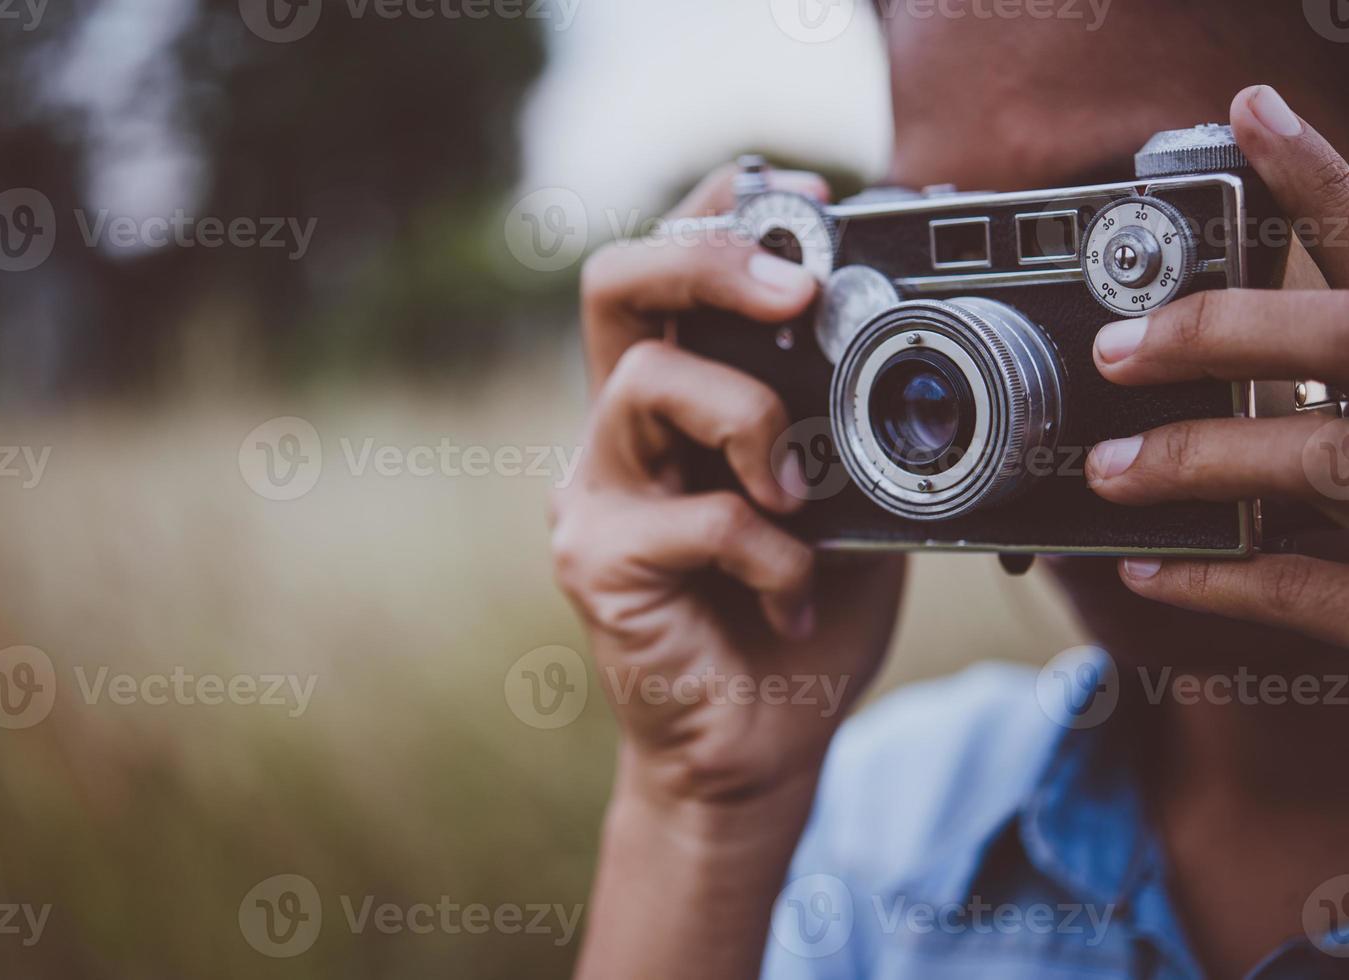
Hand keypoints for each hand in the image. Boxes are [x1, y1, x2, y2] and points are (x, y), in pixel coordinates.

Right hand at [552, 165, 905, 809]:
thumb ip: (848, 427)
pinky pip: (693, 518)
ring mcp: (597, 493)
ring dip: (748, 419)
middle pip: (616, 286)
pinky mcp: (596, 562)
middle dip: (708, 259)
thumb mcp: (846, 499)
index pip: (668, 272)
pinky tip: (793, 598)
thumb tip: (918, 346)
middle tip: (794, 288)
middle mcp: (621, 432)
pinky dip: (768, 552)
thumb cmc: (800, 615)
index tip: (806, 197)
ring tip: (796, 490)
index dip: (719, 213)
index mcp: (678, 402)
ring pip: (646, 386)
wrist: (755, 745)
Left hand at [1084, 85, 1348, 648]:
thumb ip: (1347, 326)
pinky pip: (1311, 588)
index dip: (1318, 175)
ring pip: (1313, 459)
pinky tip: (1152, 570)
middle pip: (1338, 342)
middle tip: (1117, 348)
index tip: (1248, 113)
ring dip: (1197, 459)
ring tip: (1109, 470)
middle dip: (1216, 336)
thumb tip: (1326, 311)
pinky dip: (1223, 582)